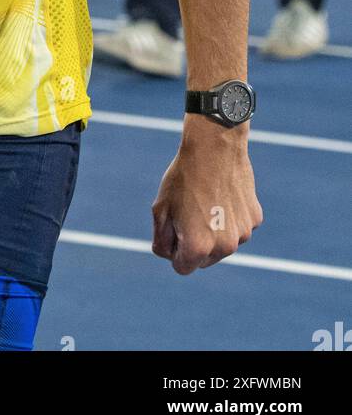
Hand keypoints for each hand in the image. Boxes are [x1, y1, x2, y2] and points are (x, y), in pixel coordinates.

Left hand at [151, 120, 262, 273]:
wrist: (214, 146)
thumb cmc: (183, 177)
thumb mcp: (161, 208)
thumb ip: (162, 240)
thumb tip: (170, 255)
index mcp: (198, 247)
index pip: (182, 267)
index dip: (175, 249)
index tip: (174, 228)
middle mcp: (224, 247)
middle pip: (204, 259)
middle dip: (196, 243)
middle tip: (189, 211)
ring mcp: (243, 234)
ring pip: (223, 243)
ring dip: (214, 230)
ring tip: (207, 200)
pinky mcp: (254, 219)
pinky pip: (238, 226)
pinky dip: (230, 217)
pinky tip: (223, 194)